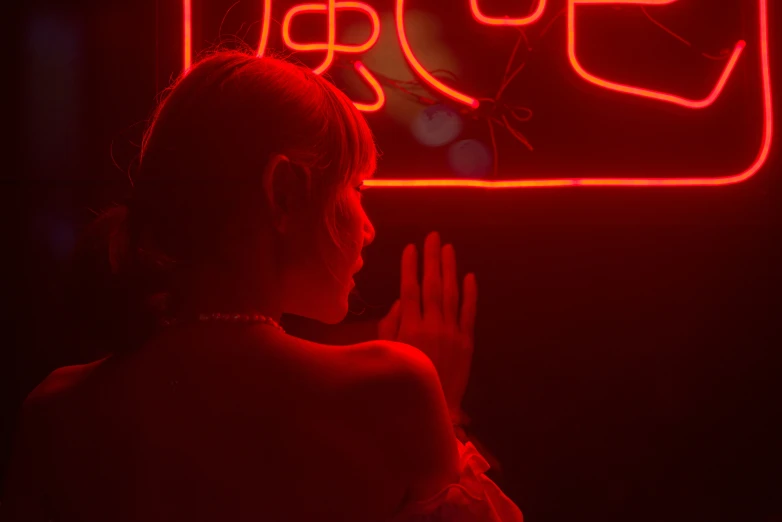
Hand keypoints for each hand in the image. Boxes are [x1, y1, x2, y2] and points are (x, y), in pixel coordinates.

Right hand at [378, 231, 477, 412]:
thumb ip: (390, 326)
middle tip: (433, 236)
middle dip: (432, 258)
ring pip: (452, 293)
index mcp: (410, 327)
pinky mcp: (467, 342)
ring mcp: (452, 332)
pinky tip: (469, 276)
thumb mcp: (389, 354)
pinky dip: (470, 293)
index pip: (410, 288)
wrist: (434, 408)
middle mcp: (432, 325)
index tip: (411, 247)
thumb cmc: (406, 381)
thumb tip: (400, 301)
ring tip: (448, 248)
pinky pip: (469, 312)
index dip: (410, 266)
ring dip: (450, 268)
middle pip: (432, 284)